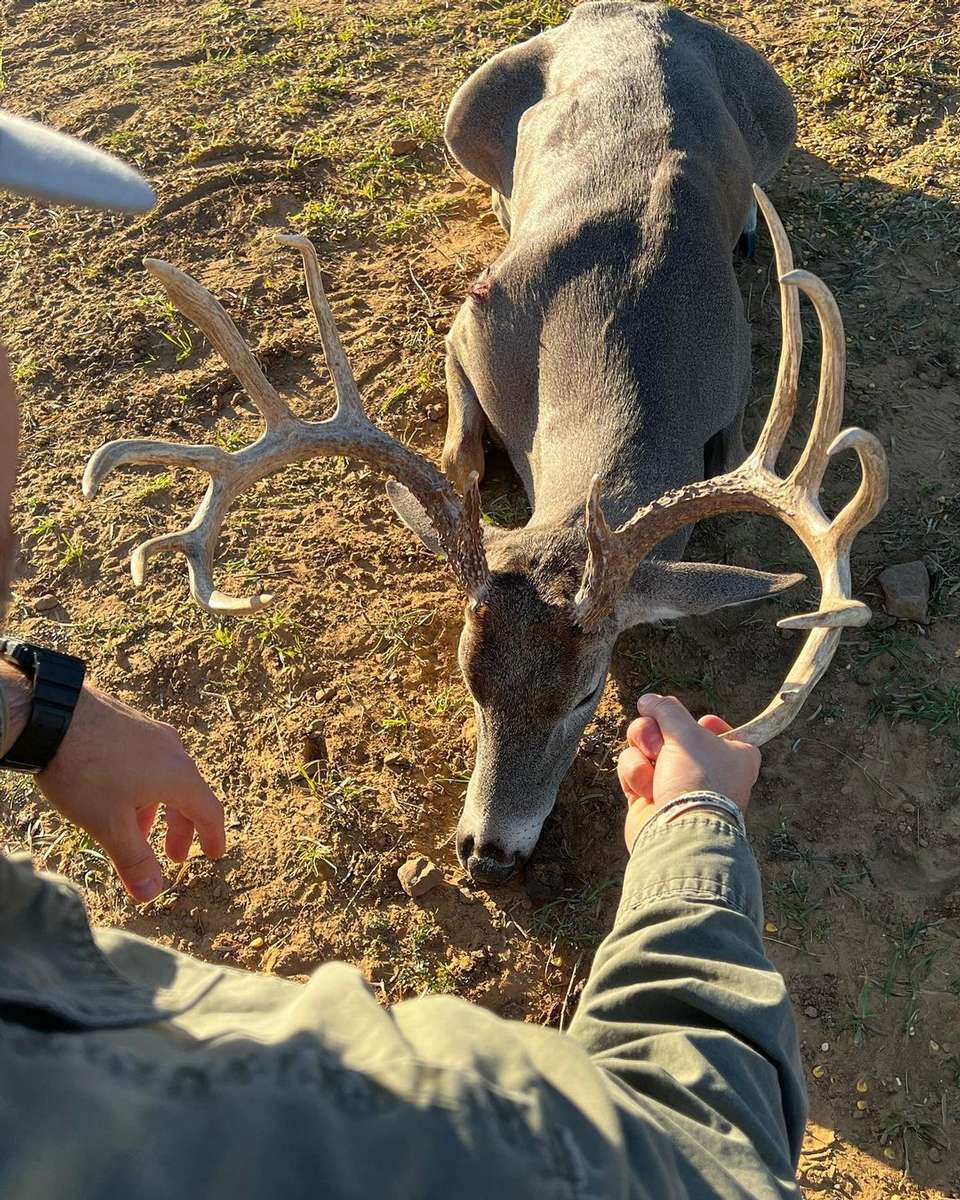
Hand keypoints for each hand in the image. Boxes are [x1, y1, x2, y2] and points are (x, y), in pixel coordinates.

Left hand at [35, 683, 224, 900]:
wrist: (52, 713)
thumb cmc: (85, 770)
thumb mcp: (109, 824)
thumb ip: (133, 859)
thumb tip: (152, 893)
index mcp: (178, 775)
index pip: (208, 811)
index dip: (212, 836)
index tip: (214, 853)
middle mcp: (172, 750)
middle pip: (188, 794)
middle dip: (180, 829)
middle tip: (172, 855)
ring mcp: (150, 732)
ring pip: (164, 777)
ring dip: (157, 808)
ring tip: (134, 829)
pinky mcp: (128, 722)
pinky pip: (147, 760)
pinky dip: (143, 785)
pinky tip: (116, 793)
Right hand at [618, 693, 760, 850]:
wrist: (680, 832)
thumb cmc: (697, 781)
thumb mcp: (687, 733)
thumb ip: (666, 710)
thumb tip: (647, 699)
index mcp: (733, 756)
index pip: (716, 729)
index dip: (703, 723)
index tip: (700, 724)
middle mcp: (705, 770)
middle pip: (669, 732)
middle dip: (655, 732)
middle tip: (658, 743)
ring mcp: (674, 784)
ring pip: (645, 747)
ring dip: (642, 752)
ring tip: (651, 765)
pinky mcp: (649, 797)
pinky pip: (633, 769)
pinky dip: (635, 774)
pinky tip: (645, 788)